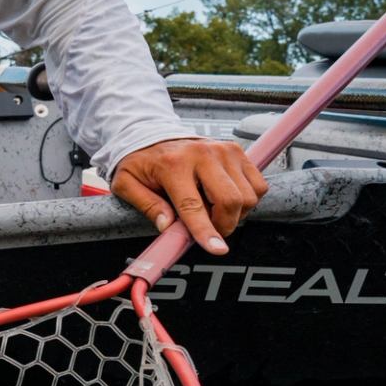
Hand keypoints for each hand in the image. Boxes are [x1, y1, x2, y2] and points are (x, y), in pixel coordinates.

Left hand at [110, 138, 268, 255]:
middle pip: (230, 200)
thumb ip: (147, 206)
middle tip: (210, 230)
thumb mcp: (127, 184)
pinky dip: (247, 199)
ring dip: (235, 213)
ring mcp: (223, 151)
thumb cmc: (142, 162)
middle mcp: (201, 154)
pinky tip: (225, 197)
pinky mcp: (236, 151)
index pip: (192, 205)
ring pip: (247, 196)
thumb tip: (167, 226)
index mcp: (172, 164)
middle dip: (224, 225)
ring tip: (213, 210)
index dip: (205, 231)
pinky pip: (257, 186)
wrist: (153, 136)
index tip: (217, 249)